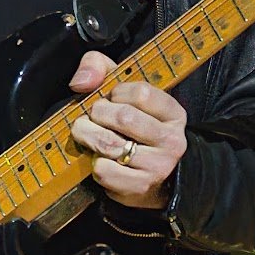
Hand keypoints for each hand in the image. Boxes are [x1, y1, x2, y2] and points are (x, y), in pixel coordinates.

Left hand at [68, 50, 186, 210]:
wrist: (153, 178)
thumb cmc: (132, 127)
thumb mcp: (124, 91)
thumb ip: (100, 68)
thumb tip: (80, 82)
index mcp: (173, 114)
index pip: (142, 92)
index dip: (116, 93)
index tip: (112, 99)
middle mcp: (172, 140)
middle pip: (123, 117)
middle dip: (97, 114)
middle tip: (92, 117)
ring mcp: (158, 166)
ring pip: (109, 144)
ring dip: (88, 136)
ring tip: (87, 134)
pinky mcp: (140, 186)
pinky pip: (104, 170)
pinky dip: (94, 162)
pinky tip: (100, 158)